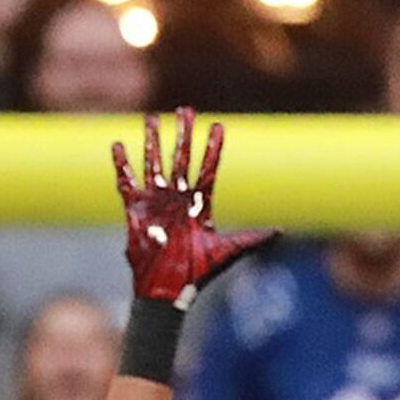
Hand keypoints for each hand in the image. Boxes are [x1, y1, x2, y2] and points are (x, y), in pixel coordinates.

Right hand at [112, 111, 274, 306]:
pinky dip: (122, 164)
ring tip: (153, 118)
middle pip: (182, 158)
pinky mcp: (135, 208)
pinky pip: (126, 181)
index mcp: (201, 205)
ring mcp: (157, 201)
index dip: (213, 148)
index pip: (208, 169)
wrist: (168, 290)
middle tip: (185, 109)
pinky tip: (118, 145)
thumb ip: (253, 239)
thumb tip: (281, 231)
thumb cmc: (197, 273)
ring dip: (154, 141)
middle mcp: (179, 198)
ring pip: (155, 163)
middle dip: (184, 134)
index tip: (218, 126)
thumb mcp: (228, 252)